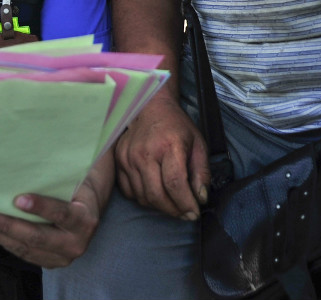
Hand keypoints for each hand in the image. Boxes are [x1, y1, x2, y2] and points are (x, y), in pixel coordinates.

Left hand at [0, 158, 109, 268]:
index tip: (18, 199)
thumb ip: (64, 170)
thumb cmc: (78, 187)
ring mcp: (62, 257)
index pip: (62, 214)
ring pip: (26, 248)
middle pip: (37, 237)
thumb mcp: (78, 178)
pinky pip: (23, 254)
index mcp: (85, 220)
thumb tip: (43, 141)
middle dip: (9, 226)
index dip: (41, 207)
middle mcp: (76, 243)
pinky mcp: (49, 261)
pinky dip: (3, 242)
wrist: (89, 212)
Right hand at [113, 96, 207, 219]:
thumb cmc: (177, 126)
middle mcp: (145, 153)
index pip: (175, 183)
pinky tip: (156, 194)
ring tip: (173, 204)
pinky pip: (130, 192)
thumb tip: (200, 198)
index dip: (185, 203)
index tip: (194, 213)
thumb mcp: (198, 144)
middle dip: (173, 211)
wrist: (150, 107)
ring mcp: (128, 158)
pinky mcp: (119, 162)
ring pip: (143, 197)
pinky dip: (144, 199)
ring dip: (160, 207)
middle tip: (185, 214)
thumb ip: (201, 172)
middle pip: (156, 195)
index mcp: (168, 145)